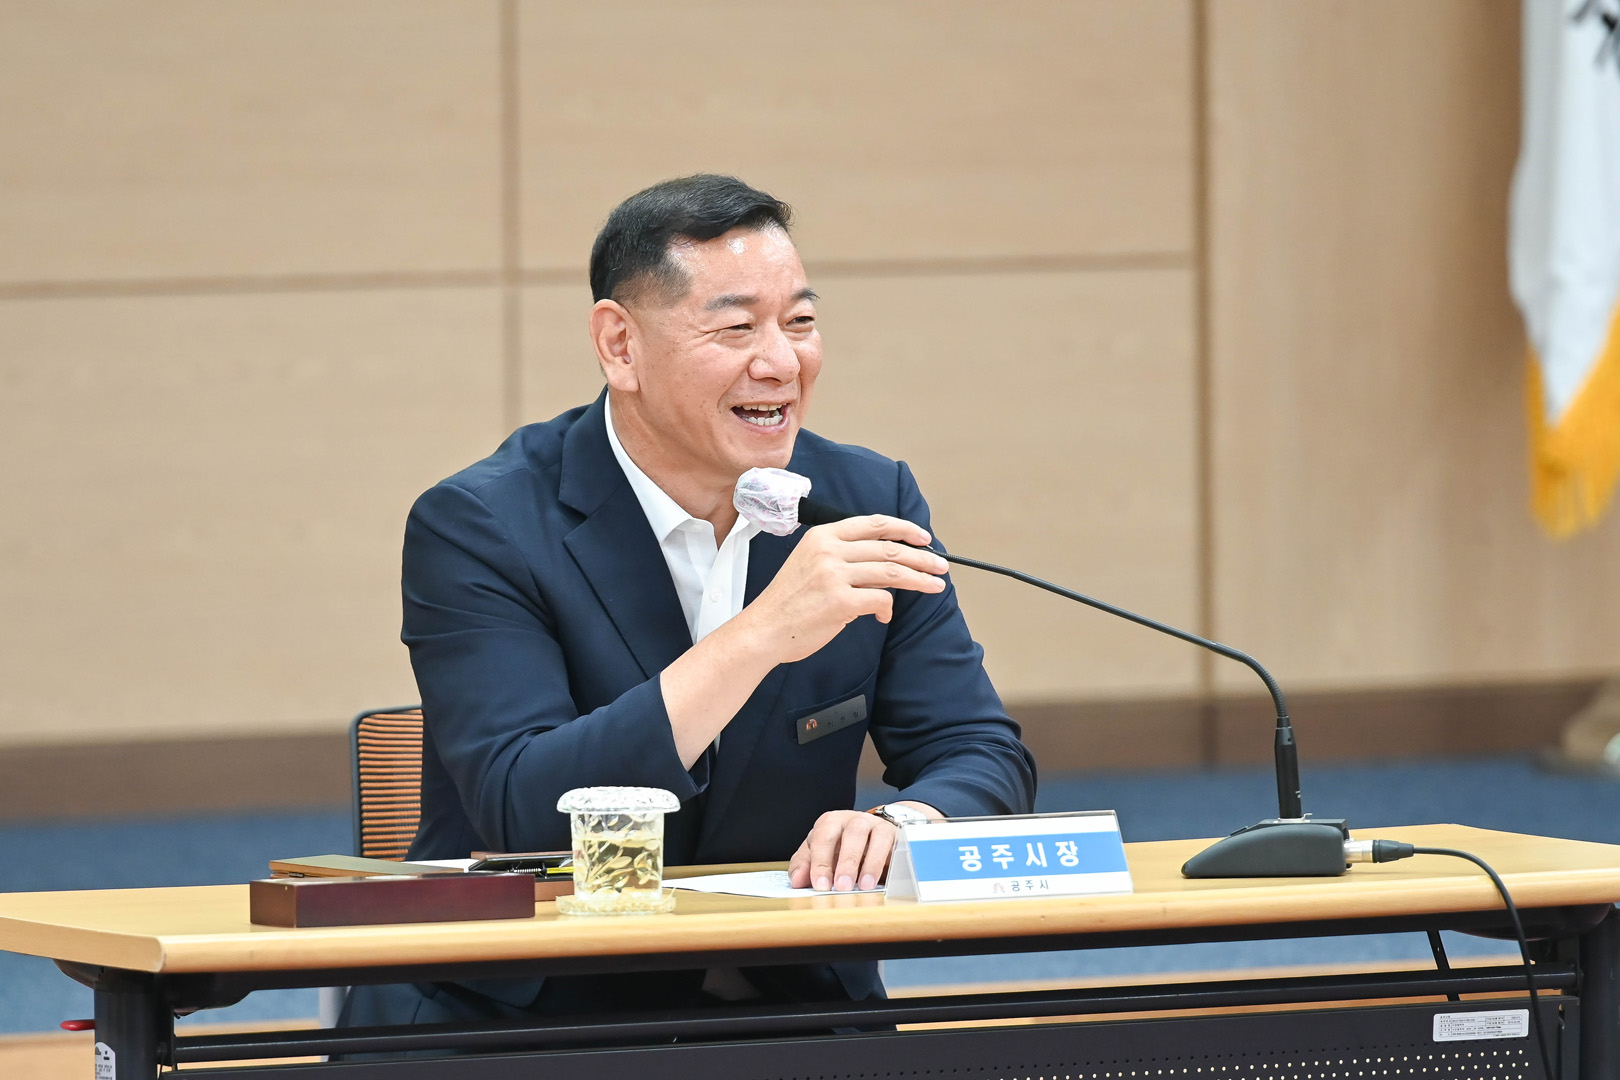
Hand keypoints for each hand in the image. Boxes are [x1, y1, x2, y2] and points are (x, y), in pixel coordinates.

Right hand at [742, 515, 948, 665]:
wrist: (764, 629)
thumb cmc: (788, 601)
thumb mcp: (810, 563)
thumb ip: (843, 556)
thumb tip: (886, 562)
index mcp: (823, 536)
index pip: (874, 524)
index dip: (904, 528)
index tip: (924, 537)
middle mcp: (829, 550)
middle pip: (889, 548)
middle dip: (921, 557)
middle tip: (940, 566)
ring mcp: (834, 575)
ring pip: (892, 571)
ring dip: (919, 580)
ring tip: (935, 586)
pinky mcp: (840, 601)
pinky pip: (881, 600)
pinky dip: (887, 610)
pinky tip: (883, 617)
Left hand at [788, 802, 941, 891]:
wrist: (875, 838)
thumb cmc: (842, 848)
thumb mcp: (821, 855)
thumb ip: (805, 865)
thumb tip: (797, 881)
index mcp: (830, 823)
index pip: (822, 838)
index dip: (820, 862)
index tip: (820, 885)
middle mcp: (852, 820)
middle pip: (850, 834)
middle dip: (846, 862)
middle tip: (841, 886)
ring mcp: (875, 825)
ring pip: (874, 836)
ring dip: (868, 863)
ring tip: (863, 886)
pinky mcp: (894, 835)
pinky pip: (893, 845)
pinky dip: (886, 862)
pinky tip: (881, 879)